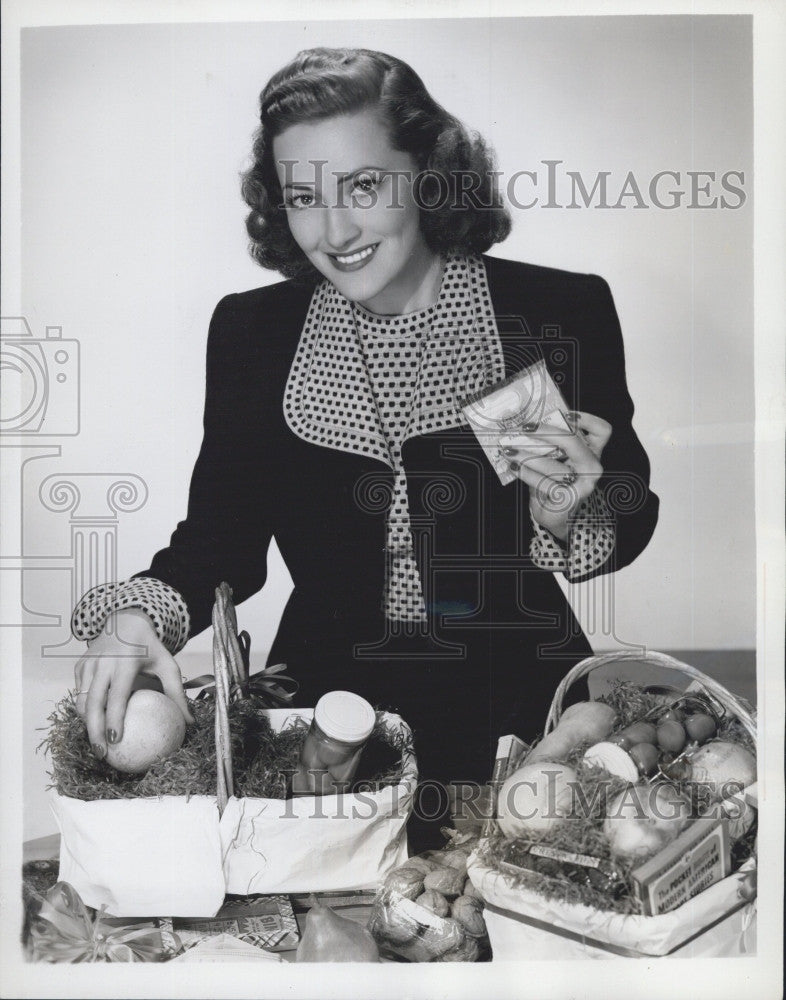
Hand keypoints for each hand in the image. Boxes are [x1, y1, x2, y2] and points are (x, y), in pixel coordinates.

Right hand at [74, 608, 193, 758]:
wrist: (126, 622)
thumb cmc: (150, 648)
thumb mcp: (168, 666)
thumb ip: (177, 693)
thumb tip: (189, 723)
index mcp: (125, 663)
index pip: (116, 696)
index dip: (113, 719)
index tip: (115, 740)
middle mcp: (103, 664)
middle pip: (92, 703)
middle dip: (94, 731)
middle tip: (103, 753)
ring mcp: (88, 665)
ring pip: (81, 701)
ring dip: (87, 725)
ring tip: (97, 745)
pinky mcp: (79, 667)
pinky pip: (79, 694)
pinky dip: (85, 711)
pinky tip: (94, 726)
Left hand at [499, 411, 611, 539]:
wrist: (557, 516)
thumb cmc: (555, 482)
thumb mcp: (556, 460)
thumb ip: (550, 444)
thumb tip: (526, 426)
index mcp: (592, 452)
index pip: (602, 431)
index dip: (587, 419)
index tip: (565, 414)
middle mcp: (592, 467)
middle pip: (574, 442)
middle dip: (547, 432)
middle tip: (525, 428)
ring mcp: (583, 484)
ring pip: (553, 465)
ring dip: (527, 456)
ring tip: (509, 450)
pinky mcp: (569, 498)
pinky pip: (543, 482)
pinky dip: (526, 473)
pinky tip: (513, 467)